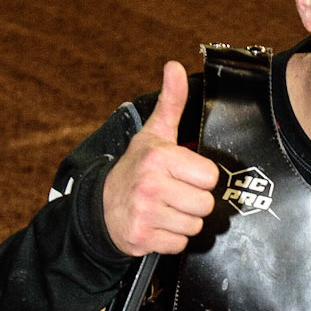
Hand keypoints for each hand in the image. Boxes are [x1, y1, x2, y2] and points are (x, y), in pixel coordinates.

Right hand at [102, 61, 218, 257]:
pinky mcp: (142, 237)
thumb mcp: (153, 134)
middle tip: (174, 194)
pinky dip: (171, 239)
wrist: (100, 208)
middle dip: (194, 202)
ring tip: (165, 209)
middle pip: (206, 204)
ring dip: (184, 221)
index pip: (210, 176)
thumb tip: (175, 66)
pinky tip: (157, 224)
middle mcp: (150, 184)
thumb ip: (171, 102)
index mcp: (159, 156)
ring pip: (195, 226)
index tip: (182, 175)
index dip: (200, 178)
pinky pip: (180, 244)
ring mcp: (145, 212)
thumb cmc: (136, 168)